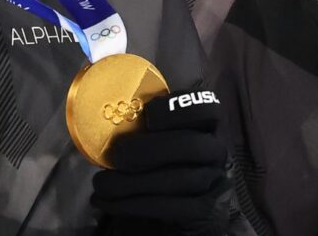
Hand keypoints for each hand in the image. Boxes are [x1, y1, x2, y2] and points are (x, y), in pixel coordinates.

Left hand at [92, 89, 229, 234]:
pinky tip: (108, 202)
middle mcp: (216, 152)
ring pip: (181, 180)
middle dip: (151, 149)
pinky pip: (171, 208)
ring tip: (101, 184)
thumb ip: (146, 123)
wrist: (172, 206)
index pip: (205, 109)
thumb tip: (114, 106)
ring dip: (133, 183)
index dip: (177, 110)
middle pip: (193, 146)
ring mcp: (214, 182)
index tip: (147, 115)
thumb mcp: (156, 136)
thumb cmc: (158, 161)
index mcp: (207, 126)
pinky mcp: (205, 210)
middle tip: (117, 154)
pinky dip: (134, 205)